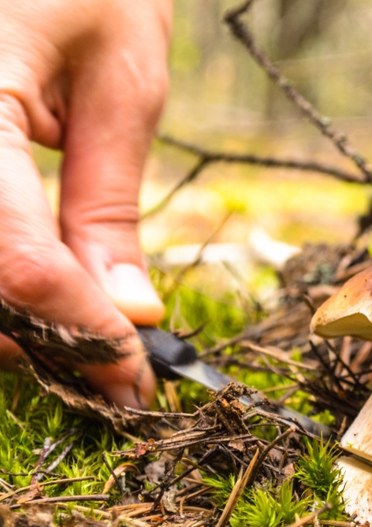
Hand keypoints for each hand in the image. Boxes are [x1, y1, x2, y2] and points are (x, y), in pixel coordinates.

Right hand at [0, 1, 171, 405]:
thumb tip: (130, 311)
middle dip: (42, 340)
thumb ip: (110, 203)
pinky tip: (40, 292)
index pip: (18, 257)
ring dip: (10, 325)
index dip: (80, 328)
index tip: (135, 373)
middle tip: (115, 367)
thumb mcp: (121, 83)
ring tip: (87, 335)